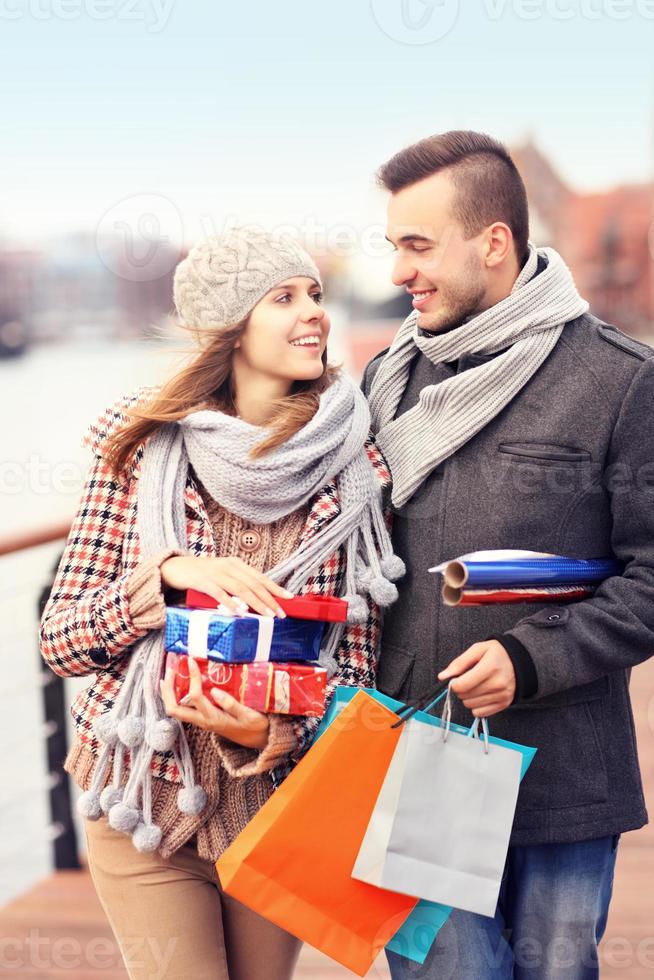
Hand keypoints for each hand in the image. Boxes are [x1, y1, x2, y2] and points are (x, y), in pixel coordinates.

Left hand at [159, 657, 270, 748]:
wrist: (257, 740)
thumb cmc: (255, 726)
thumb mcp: (249, 715)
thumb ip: (232, 705)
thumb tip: (214, 691)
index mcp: (213, 719)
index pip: (195, 697)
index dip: (191, 678)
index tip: (192, 661)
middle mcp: (202, 721)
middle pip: (174, 709)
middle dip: (167, 689)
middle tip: (170, 669)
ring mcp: (201, 721)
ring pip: (175, 709)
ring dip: (169, 692)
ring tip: (170, 673)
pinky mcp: (203, 718)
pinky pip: (182, 707)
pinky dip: (176, 695)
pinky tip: (179, 683)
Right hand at [160, 555, 292, 617]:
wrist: (174, 567)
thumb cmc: (201, 575)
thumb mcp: (222, 575)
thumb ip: (236, 584)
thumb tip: (255, 601)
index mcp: (235, 564)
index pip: (260, 576)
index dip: (275, 587)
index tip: (289, 597)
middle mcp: (228, 566)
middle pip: (254, 583)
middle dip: (269, 599)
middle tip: (280, 613)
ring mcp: (216, 573)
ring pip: (241, 588)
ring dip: (256, 603)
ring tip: (267, 615)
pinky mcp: (203, 581)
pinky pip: (220, 593)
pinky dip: (231, 602)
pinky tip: (240, 612)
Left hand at [438, 640, 515, 716]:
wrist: (519, 661)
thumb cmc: (497, 653)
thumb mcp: (478, 650)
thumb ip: (459, 663)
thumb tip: (443, 676)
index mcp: (490, 668)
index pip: (462, 685)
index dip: (454, 683)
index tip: (456, 679)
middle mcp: (498, 684)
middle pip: (465, 696)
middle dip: (461, 689)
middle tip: (467, 680)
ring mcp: (502, 696)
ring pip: (471, 706)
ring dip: (468, 698)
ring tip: (476, 686)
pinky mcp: (504, 704)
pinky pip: (480, 713)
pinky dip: (476, 706)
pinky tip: (481, 695)